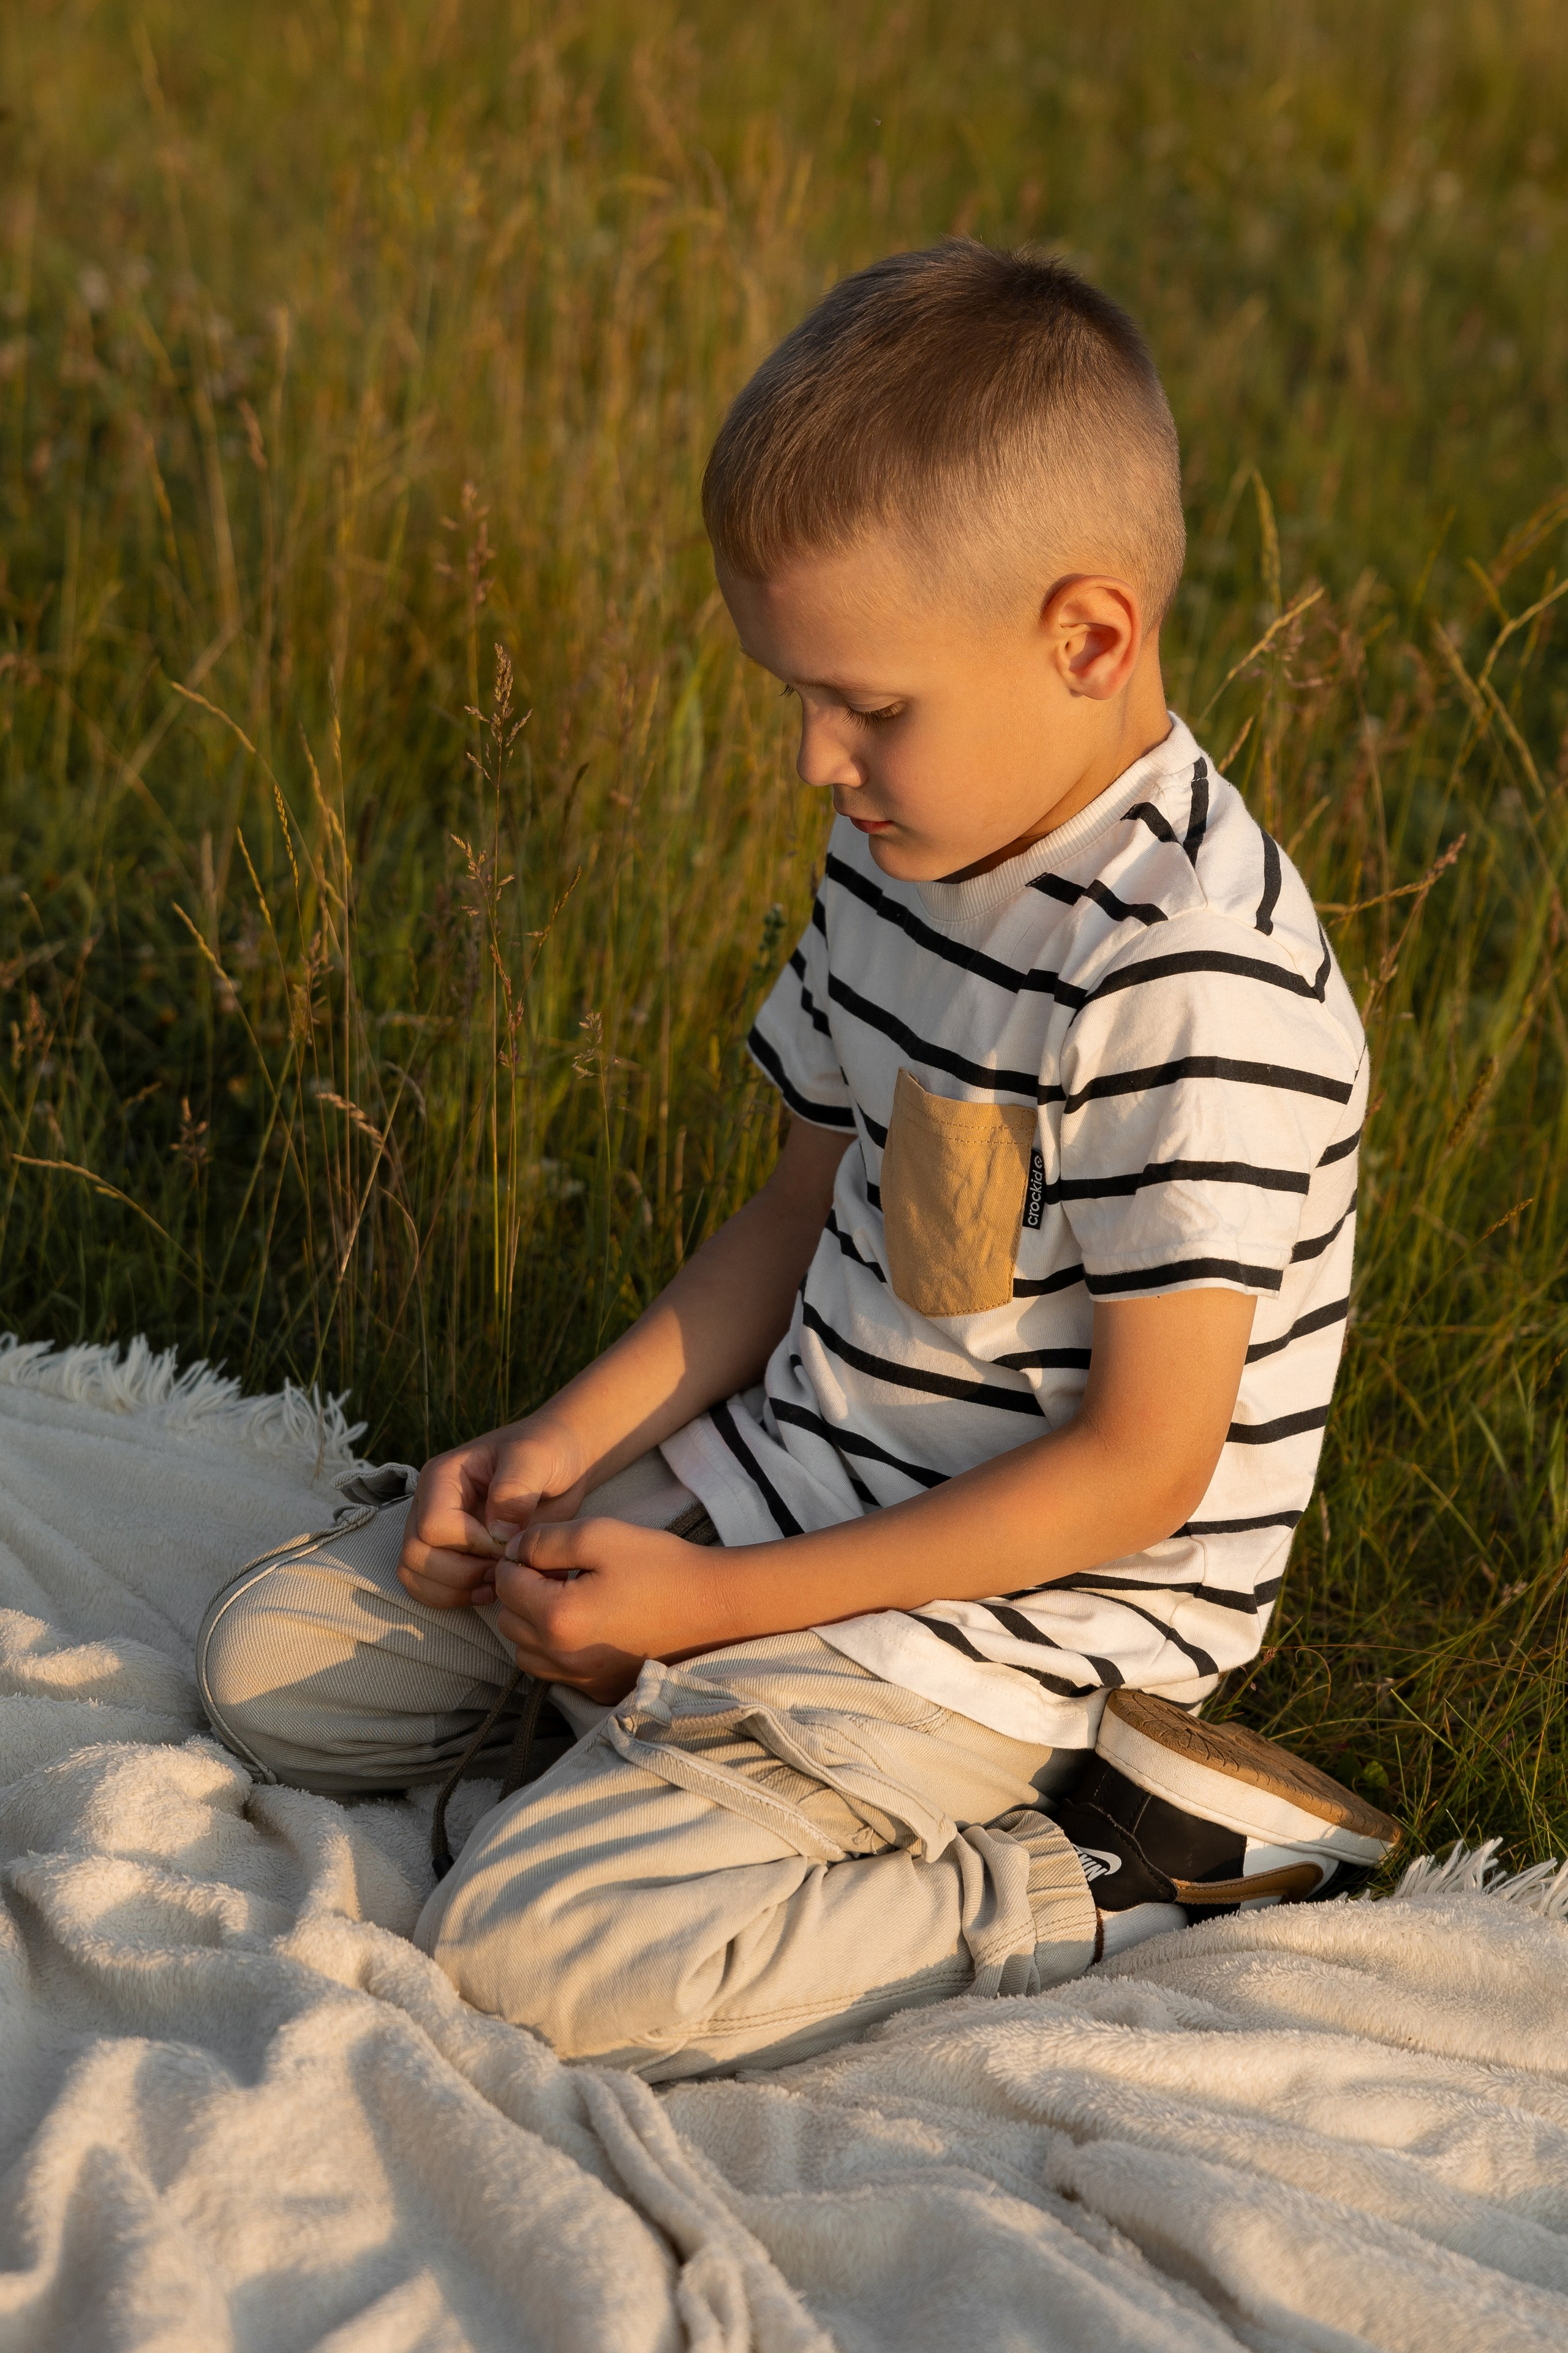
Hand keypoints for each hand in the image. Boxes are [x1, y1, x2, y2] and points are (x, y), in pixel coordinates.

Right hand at [398, 1415, 592, 1608]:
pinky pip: (426, 1587)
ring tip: (497, 1584)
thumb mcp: (536, 1458)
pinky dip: (454, 1598)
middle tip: (504, 1570)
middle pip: (416, 1554)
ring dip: (455, 1590)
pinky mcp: (445, 1552)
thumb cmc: (546, 1451)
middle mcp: (428, 1503)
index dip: (472, 1544)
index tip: (510, 1542)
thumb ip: (513, 1490)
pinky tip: (490, 1590)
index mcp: (442, 1476)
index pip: (434, 1526)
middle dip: (462, 1573)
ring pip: (413, 1574)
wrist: (560, 1462)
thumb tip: (497, 1535)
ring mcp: (433, 1530)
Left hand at [491, 1517, 734, 1702]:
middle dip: (522, 1592)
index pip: (504, 1584)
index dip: (518, 1559)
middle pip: (508, 1621)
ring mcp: (582, 1681)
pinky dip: (556, 1650)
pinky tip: (587, 1626)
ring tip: (569, 1598)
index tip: (547, 1549)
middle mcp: (562, 1659)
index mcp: (557, 1618)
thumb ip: (546, 1541)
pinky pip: (555, 1673)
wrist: (714, 1607)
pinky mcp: (600, 1691)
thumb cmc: (660, 1566)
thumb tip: (513, 1550)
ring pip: (525, 1653)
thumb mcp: (600, 1535)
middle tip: (558, 1571)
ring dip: (533, 1624)